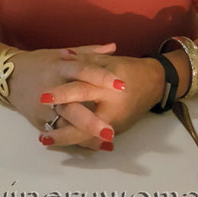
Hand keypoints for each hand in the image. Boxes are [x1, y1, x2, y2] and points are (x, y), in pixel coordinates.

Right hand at [8, 43, 121, 135]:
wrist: (9, 76)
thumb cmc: (40, 63)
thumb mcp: (62, 53)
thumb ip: (89, 52)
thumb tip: (114, 46)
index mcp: (60, 67)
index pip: (82, 71)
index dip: (101, 78)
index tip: (121, 85)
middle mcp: (52, 88)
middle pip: (71, 105)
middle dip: (91, 119)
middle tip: (111, 130)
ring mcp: (43, 107)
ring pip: (64, 123)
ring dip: (85, 135)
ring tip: (107, 142)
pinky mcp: (39, 121)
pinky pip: (58, 132)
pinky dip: (76, 139)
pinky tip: (93, 146)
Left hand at [38, 54, 163, 149]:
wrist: (155, 82)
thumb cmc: (129, 68)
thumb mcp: (108, 61)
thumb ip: (85, 60)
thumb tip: (63, 56)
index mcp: (107, 87)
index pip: (82, 91)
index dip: (62, 94)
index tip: (42, 98)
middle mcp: (112, 108)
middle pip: (84, 124)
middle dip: (62, 132)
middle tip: (42, 136)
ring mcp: (116, 122)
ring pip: (89, 137)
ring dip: (68, 140)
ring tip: (45, 140)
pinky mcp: (118, 130)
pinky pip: (96, 138)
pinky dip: (79, 139)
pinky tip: (63, 139)